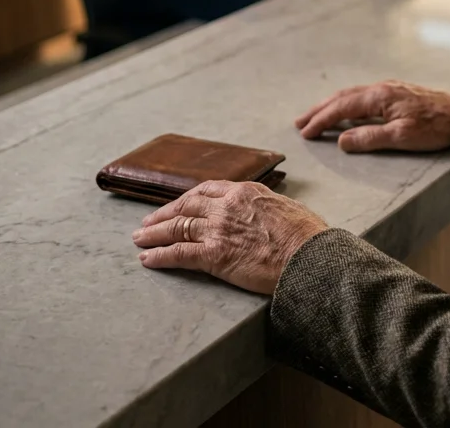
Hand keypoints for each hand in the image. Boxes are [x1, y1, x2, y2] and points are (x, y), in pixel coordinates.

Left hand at [132, 180, 327, 294]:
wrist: (309, 256)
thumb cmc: (307, 236)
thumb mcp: (287, 208)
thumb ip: (265, 207)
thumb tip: (263, 214)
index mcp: (245, 192)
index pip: (207, 190)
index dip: (187, 198)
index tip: (179, 205)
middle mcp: (226, 206)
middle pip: (186, 206)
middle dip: (164, 214)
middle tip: (149, 222)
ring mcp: (218, 230)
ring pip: (177, 228)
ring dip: (154, 234)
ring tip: (139, 239)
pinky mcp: (214, 256)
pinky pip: (179, 254)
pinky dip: (160, 256)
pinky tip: (148, 259)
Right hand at [295, 80, 449, 152]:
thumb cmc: (435, 127)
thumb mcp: (402, 138)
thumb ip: (370, 138)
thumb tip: (342, 141)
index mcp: (379, 97)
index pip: (342, 109)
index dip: (321, 121)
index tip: (305, 132)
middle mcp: (381, 88)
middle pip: (342, 98)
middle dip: (319, 110)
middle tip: (300, 123)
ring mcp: (389, 89)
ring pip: (352, 95)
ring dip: (332, 106)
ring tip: (316, 116)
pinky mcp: (397, 93)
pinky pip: (363, 96)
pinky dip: (347, 104)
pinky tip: (347, 111)